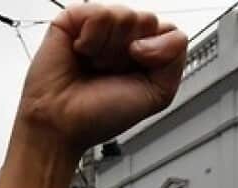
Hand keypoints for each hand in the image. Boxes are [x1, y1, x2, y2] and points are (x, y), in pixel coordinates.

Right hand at [12, 5, 185, 156]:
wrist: (62, 125)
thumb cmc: (99, 115)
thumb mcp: (158, 94)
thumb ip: (176, 57)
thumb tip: (155, 34)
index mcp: (143, 51)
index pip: (168, 31)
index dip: (156, 53)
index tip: (136, 74)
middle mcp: (121, 37)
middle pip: (149, 21)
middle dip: (132, 53)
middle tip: (110, 72)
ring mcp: (98, 27)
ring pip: (126, 15)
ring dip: (110, 50)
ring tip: (94, 64)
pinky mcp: (73, 20)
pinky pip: (100, 13)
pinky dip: (92, 39)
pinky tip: (81, 53)